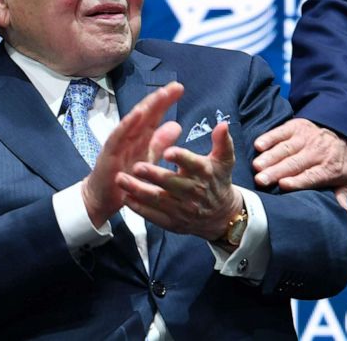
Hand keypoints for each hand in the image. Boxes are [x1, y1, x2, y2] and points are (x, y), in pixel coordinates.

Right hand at [80, 81, 182, 226]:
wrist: (102, 198)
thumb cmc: (125, 176)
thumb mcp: (147, 158)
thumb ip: (160, 142)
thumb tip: (177, 125)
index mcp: (140, 136)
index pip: (154, 115)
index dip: (166, 102)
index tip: (180, 88)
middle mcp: (130, 135)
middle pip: (146, 113)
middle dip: (160, 99)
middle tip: (176, 86)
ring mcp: (119, 142)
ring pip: (134, 120)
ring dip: (147, 106)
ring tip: (161, 94)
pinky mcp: (109, 153)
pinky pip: (118, 136)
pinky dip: (127, 123)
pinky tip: (137, 113)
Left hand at [119, 121, 240, 241]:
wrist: (221, 215)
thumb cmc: (218, 180)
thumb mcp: (225, 160)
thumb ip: (222, 141)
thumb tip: (223, 124)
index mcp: (204, 172)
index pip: (192, 164)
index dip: (181, 158)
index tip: (168, 151)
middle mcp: (193, 192)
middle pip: (170, 183)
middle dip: (153, 175)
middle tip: (136, 165)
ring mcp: (182, 209)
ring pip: (158, 200)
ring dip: (138, 191)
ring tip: (121, 180)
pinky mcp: (173, 222)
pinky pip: (154, 216)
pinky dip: (139, 209)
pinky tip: (126, 199)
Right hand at [252, 118, 346, 214]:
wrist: (344, 130)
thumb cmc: (340, 161)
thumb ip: (342, 196)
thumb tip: (345, 214)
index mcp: (331, 167)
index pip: (313, 175)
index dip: (298, 180)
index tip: (283, 185)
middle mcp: (318, 150)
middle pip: (295, 163)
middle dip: (277, 171)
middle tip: (260, 180)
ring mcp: (306, 137)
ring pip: (286, 148)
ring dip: (270, 157)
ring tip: (256, 166)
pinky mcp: (296, 126)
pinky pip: (281, 132)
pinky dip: (269, 138)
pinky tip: (258, 146)